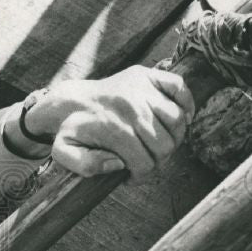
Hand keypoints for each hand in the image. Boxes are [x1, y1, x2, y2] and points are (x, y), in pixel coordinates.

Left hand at [28, 66, 195, 181]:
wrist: (71, 100)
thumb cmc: (72, 129)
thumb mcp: (64, 152)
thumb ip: (85, 165)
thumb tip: (118, 164)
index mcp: (114, 129)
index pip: (145, 162)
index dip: (142, 175)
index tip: (133, 175)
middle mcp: (131, 107)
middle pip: (165, 145)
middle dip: (158, 160)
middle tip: (147, 161)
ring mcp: (141, 88)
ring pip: (177, 120)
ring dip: (174, 138)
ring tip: (159, 144)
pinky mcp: (147, 75)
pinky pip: (179, 87)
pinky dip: (186, 104)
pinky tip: (181, 119)